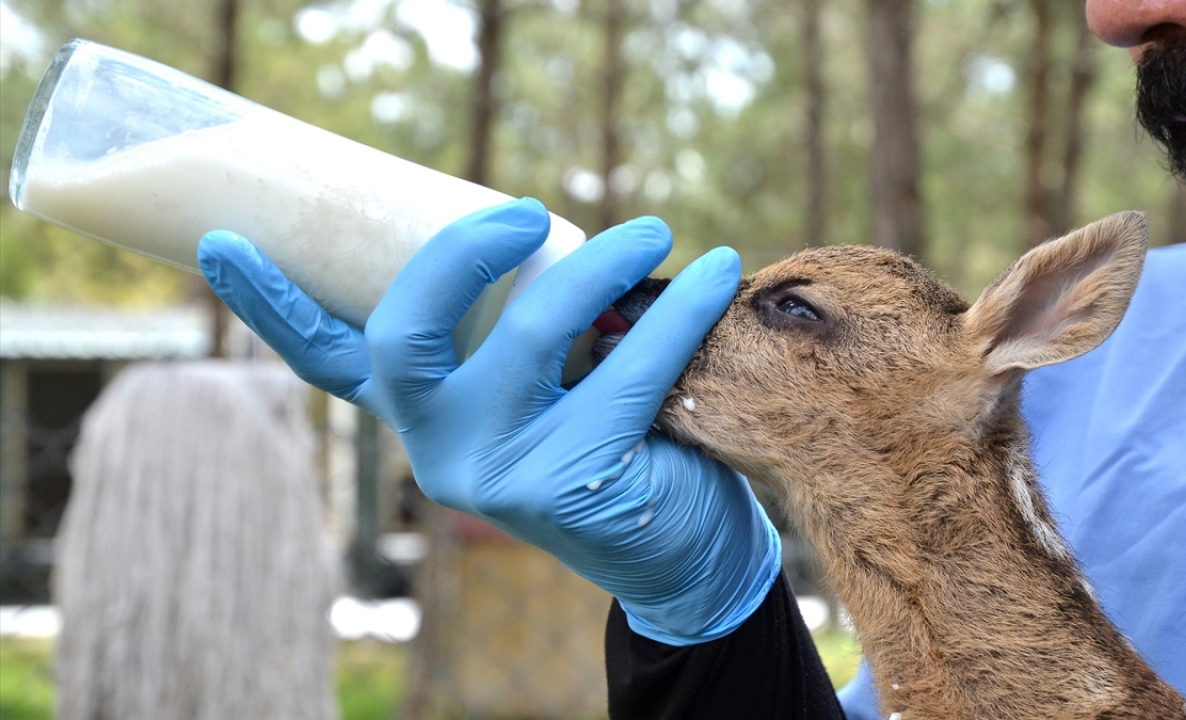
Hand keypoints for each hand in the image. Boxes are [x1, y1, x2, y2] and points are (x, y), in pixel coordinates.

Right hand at [198, 198, 780, 644]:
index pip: (331, 364)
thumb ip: (524, 337)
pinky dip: (679, 309)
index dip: (271, 306)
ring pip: (536, 334)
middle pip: (405, 337)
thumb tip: (549, 233)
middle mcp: (439, 452)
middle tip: (526, 209)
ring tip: (655, 228)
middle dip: (460, 254)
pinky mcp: (571, 484)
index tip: (222, 243)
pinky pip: (629, 368)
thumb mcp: (548, 392)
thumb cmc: (611, 451)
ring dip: (602, 263)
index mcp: (423, 421)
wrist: (680, 556)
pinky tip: (717, 271)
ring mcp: (498, 475)